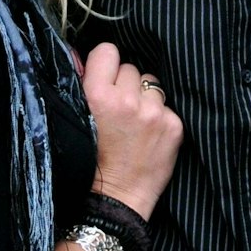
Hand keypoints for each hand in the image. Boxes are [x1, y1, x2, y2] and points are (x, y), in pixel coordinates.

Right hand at [82, 41, 182, 220]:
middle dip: (124, 85)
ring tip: (135, 123)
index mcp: (98, 96)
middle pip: (130, 68)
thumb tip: (81, 55)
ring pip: (151, 83)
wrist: (116, 199)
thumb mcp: (76, 119)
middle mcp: (128, 100)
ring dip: (144, 98)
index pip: (108, 51)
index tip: (104, 80)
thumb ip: (81, 85)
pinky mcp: (174, 126)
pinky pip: (167, 105)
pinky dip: (159, 117)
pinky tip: (149, 136)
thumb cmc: (90, 161)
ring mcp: (154, 113)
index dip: (105, 65)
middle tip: (118, 111)